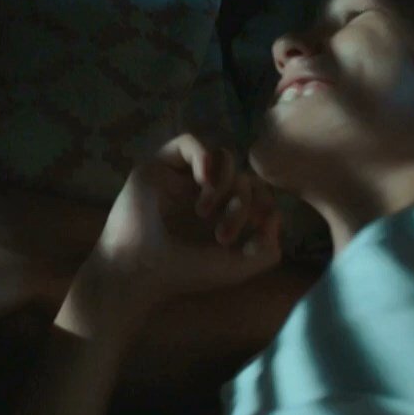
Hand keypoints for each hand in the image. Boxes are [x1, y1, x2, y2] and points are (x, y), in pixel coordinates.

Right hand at [86, 134, 282, 320]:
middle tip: (223, 235)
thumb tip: (274, 217)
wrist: (139, 272)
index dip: (265, 203)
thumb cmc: (183, 272)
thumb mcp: (236, 268)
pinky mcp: (158, 165)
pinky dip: (204, 156)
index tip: (258, 229)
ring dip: (223, 181)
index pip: (255, 190)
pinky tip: (204, 180)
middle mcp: (203, 190)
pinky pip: (189, 142)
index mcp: (222, 212)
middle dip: (242, 203)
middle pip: (241, 174)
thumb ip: (267, 251)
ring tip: (205, 210)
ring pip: (220, 156)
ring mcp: (181, 176)